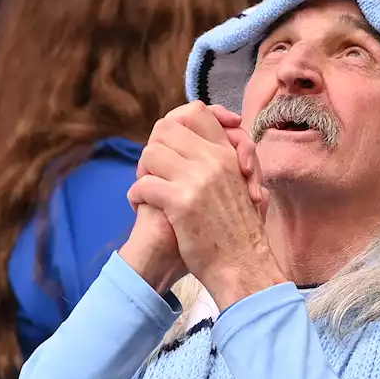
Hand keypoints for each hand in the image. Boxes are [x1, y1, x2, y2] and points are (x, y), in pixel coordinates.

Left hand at [129, 102, 285, 309]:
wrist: (244, 265)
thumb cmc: (239, 232)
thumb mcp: (240, 186)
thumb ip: (221, 163)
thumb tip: (192, 148)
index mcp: (227, 154)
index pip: (196, 112)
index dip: (176, 123)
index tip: (170, 145)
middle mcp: (213, 160)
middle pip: (166, 129)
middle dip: (153, 148)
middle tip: (151, 170)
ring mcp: (198, 179)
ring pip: (151, 153)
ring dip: (142, 170)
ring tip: (145, 189)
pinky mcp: (181, 202)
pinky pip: (144, 184)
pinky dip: (136, 195)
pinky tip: (139, 206)